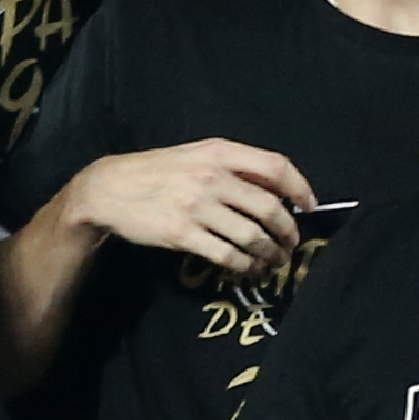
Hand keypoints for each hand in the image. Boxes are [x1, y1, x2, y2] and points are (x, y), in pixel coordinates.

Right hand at [65, 142, 315, 276]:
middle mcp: (211, 176)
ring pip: (251, 236)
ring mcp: (197, 207)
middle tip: (291, 243)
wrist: (109, 189)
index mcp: (218, 151)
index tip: (310, 206)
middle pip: (269, 208)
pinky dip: (245, 266)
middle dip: (288, 230)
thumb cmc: (158, 171)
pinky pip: (227, 256)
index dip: (299, 187)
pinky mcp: (183, 235)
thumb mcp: (196, 155)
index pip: (275, 166)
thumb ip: (233, 166)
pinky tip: (248, 268)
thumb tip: (278, 188)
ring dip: (270, 253)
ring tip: (274, 260)